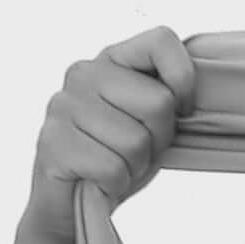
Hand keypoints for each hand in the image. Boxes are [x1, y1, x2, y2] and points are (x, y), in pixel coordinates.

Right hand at [21, 26, 197, 242]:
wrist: (72, 202)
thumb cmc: (119, 156)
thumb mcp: (152, 122)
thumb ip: (168, 97)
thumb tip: (192, 99)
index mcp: (112, 60)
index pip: (162, 41)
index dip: (184, 79)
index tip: (182, 109)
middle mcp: (83, 74)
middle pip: (158, 103)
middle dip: (159, 138)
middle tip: (137, 149)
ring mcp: (63, 106)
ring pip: (135, 141)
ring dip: (135, 165)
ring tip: (117, 163)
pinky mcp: (52, 143)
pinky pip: (111, 168)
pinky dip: (116, 183)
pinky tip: (101, 179)